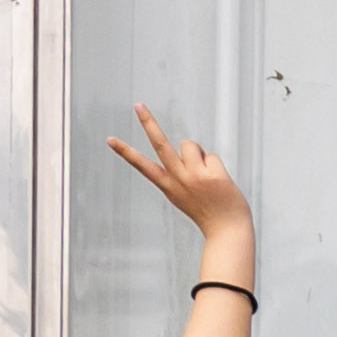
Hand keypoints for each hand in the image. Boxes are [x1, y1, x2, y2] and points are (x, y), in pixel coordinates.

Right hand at [104, 106, 251, 255]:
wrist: (227, 231)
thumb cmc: (208, 212)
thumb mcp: (186, 195)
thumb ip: (182, 172)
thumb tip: (189, 148)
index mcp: (167, 187)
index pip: (142, 166)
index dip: (125, 152)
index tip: (109, 139)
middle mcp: (178, 179)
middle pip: (160, 144)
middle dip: (148, 123)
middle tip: (138, 105)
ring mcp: (194, 176)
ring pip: (191, 145)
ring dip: (199, 155)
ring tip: (207, 176)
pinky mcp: (211, 174)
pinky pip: (211, 156)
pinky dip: (216, 166)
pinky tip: (220, 183)